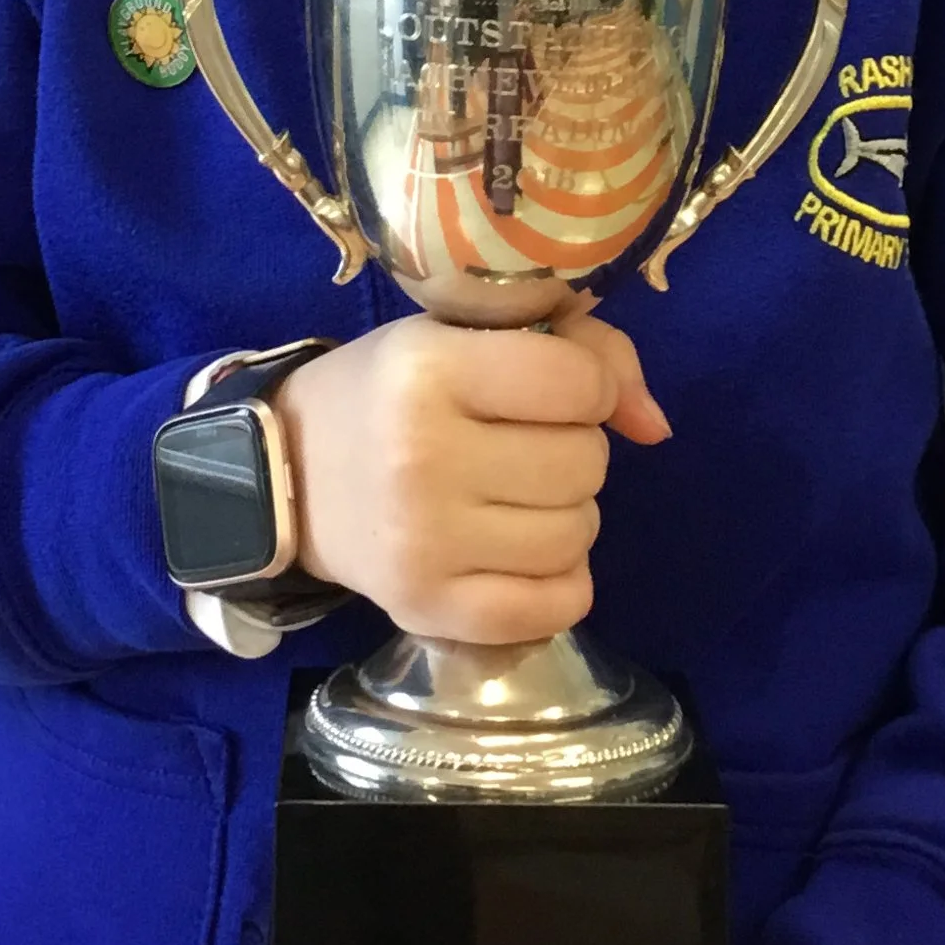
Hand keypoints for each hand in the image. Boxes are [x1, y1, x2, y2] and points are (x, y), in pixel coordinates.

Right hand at [272, 298, 669, 645]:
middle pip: (585, 463)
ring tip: (512, 497)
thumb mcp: (465, 335)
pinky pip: (557, 606)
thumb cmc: (393, 392)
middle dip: (573, 450)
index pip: (577, 383)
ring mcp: (423, 543)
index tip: (556, 391)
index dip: (589, 386)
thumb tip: (657, 427)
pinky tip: (519, 553)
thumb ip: (582, 352)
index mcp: (427, 370)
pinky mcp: (426, 609)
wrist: (287, 476)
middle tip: (520, 446)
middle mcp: (421, 457)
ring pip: (578, 534)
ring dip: (566, 514)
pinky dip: (560, 583)